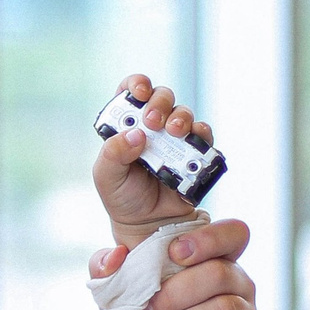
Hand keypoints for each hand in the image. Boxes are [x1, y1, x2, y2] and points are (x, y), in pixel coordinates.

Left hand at [90, 73, 210, 247]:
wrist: (148, 224)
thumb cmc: (123, 196)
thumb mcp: (106, 177)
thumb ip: (113, 154)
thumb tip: (135, 134)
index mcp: (127, 125)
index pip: (132, 91)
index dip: (136, 84)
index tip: (139, 92)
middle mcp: (153, 126)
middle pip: (161, 97)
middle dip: (159, 102)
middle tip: (153, 121)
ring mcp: (175, 138)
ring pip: (183, 113)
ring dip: (180, 117)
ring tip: (173, 132)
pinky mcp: (195, 153)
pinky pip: (203, 135)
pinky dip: (201, 133)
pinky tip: (194, 139)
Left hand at [91, 217, 268, 309]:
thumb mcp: (124, 291)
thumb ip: (109, 267)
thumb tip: (115, 256)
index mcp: (216, 260)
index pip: (233, 233)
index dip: (209, 239)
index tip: (173, 254)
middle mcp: (239, 284)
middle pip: (219, 273)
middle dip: (174, 295)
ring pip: (226, 309)